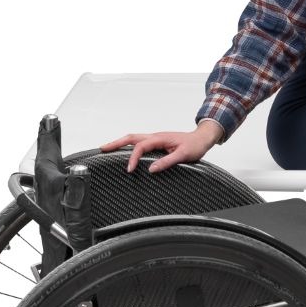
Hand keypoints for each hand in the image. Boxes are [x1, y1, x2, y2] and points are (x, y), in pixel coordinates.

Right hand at [101, 121, 223, 173]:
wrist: (202, 139)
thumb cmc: (195, 146)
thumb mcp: (183, 155)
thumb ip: (167, 162)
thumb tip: (151, 169)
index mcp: (160, 138)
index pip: (140, 147)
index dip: (133, 158)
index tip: (129, 169)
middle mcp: (155, 137)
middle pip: (131, 138)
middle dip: (116, 143)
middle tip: (102, 148)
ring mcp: (155, 139)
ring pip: (134, 139)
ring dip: (120, 143)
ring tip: (108, 149)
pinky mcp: (157, 143)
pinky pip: (139, 142)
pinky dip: (129, 145)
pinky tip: (124, 151)